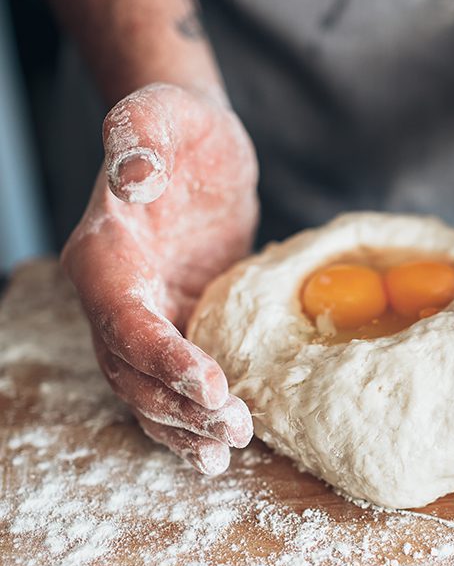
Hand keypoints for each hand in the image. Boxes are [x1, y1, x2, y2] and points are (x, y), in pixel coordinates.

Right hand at [61, 82, 258, 473]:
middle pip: (132, 370)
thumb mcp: (163, 113)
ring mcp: (142, 316)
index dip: (163, 358)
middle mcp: (114, 295)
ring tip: (227, 452)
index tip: (213, 385)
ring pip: (146, 389)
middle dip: (180, 407)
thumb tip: (135, 173)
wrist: (194, 147)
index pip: (125, 321)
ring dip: (182, 426)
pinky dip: (188, 417)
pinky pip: (171, 382)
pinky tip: (216, 446)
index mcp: (104, 255)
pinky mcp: (174, 324)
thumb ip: (139, 135)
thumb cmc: (181, 127)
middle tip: (238, 430)